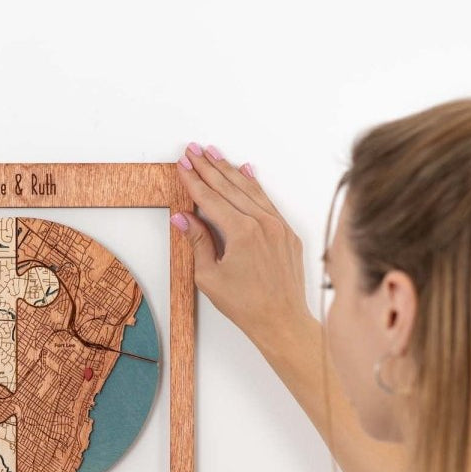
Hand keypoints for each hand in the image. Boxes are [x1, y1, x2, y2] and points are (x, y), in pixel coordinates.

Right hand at [174, 143, 312, 351]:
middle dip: (208, 167)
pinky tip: (246, 171)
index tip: (183, 165)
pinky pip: (268, 201)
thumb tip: (183, 219)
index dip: (194, 181)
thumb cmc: (246, 305)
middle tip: (194, 150)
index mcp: (242, 232)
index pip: (210, 199)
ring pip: (250, 189)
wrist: (282, 320)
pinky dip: (255, 185)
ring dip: (230, 170)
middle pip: (229, 187)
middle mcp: (262, 224)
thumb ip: (198, 242)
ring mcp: (278, 226)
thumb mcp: (210, 276)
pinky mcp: (287, 233)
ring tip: (214, 153)